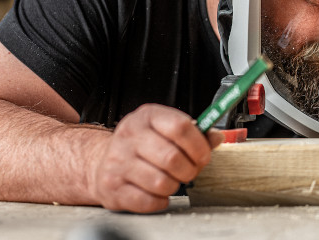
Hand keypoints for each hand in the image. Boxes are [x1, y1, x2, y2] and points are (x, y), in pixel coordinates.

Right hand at [88, 104, 223, 212]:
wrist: (102, 161)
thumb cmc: (141, 146)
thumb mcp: (165, 130)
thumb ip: (194, 133)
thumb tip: (216, 137)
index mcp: (147, 117)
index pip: (180, 127)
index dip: (199, 145)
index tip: (204, 155)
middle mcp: (129, 135)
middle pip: (172, 157)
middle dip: (189, 170)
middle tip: (189, 172)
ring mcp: (118, 161)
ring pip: (161, 182)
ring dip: (174, 186)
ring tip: (170, 181)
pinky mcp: (112, 186)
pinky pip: (147, 201)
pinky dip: (159, 201)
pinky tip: (157, 193)